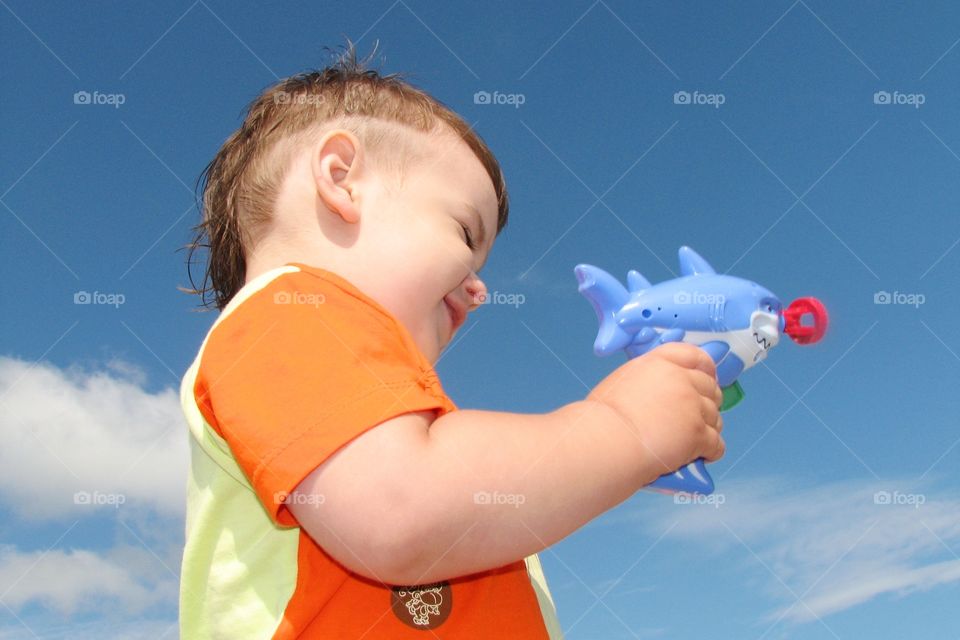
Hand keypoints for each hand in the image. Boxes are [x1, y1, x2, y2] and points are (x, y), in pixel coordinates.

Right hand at [587, 342, 724, 478]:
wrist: (607, 440)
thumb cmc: (603, 418)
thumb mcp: (624, 381)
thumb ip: (649, 380)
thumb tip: (658, 395)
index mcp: (659, 363)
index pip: (695, 356)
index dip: (706, 368)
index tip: (709, 377)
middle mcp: (680, 380)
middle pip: (710, 387)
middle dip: (708, 402)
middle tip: (698, 416)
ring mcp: (691, 406)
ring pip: (715, 417)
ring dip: (709, 428)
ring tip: (697, 441)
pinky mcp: (698, 433)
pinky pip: (716, 443)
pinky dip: (712, 451)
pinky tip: (704, 455)